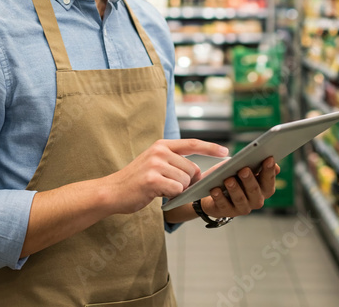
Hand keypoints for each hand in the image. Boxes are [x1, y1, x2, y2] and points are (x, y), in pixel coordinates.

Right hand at [103, 139, 228, 213]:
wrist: (112, 191)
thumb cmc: (137, 181)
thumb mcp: (155, 164)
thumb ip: (175, 163)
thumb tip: (199, 173)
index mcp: (162, 145)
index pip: (192, 143)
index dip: (211, 147)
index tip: (225, 151)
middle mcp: (160, 151)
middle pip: (192, 169)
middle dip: (187, 181)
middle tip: (169, 186)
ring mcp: (155, 164)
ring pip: (185, 181)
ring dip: (177, 190)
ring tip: (160, 189)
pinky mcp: (153, 179)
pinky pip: (177, 190)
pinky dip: (171, 196)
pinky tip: (157, 194)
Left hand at [199, 157, 279, 217]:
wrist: (216, 191)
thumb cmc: (235, 176)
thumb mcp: (245, 167)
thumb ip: (257, 164)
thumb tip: (270, 158)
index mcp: (264, 189)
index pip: (269, 180)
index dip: (269, 170)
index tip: (268, 158)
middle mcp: (256, 200)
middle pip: (254, 190)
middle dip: (249, 179)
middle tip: (244, 170)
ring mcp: (242, 208)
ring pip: (239, 199)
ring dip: (234, 189)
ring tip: (228, 180)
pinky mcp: (227, 211)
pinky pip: (223, 205)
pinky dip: (219, 197)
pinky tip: (215, 189)